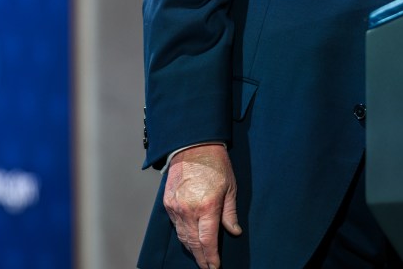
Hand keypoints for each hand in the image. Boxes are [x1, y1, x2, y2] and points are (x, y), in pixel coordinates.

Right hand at [164, 143, 241, 268]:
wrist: (193, 146)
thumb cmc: (215, 164)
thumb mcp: (230, 188)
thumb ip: (230, 213)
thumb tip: (234, 231)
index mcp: (207, 206)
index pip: (207, 241)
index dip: (211, 257)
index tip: (215, 266)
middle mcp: (189, 210)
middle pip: (193, 243)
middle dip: (201, 258)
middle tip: (207, 267)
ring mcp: (176, 207)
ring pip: (182, 236)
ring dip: (191, 248)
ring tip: (199, 257)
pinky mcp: (168, 203)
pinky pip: (175, 225)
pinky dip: (182, 234)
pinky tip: (188, 239)